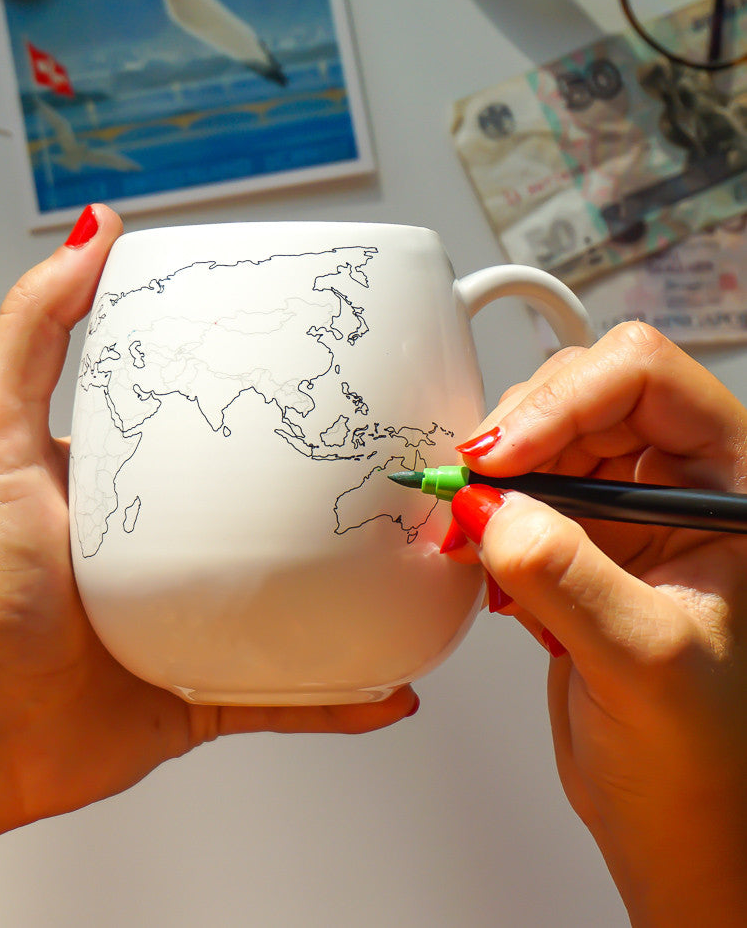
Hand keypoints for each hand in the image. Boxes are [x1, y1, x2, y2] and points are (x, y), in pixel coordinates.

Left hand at [0, 204, 418, 826]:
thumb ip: (36, 329)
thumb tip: (90, 236)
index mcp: (137, 481)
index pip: (220, 418)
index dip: (273, 386)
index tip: (327, 360)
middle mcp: (171, 547)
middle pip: (272, 506)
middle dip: (336, 486)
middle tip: (395, 462)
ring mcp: (198, 619)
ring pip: (301, 598)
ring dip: (361, 586)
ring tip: (416, 561)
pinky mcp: (211, 685)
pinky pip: (295, 690)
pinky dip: (347, 691)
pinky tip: (391, 678)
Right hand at [444, 323, 746, 926]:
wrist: (673, 811)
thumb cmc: (702, 753)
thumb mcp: (646, 662)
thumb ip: (569, 577)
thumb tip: (492, 508)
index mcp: (732, 486)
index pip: (644, 378)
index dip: (566, 400)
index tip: (505, 457)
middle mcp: (679, 484)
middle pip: (583, 393)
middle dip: (517, 434)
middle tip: (470, 484)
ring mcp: (625, 510)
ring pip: (542, 436)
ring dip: (492, 472)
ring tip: (469, 525)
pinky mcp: (577, 541)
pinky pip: (515, 489)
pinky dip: (481, 509)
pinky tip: (477, 550)